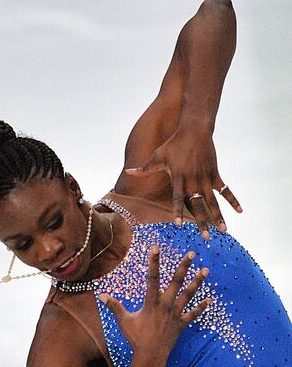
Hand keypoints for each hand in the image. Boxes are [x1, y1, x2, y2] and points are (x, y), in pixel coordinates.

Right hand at [98, 245, 210, 361]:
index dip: (154, 261)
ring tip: (205, 270)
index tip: (156, 248)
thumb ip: (114, 306)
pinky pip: (193, 314)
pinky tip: (210, 300)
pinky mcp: (181, 323)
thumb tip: (100, 295)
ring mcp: (175, 314)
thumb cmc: (136, 338)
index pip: (152, 277)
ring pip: (188, 294)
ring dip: (197, 282)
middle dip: (184, 266)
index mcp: (151, 302)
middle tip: (192, 253)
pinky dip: (201, 307)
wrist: (150, 355)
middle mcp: (165, 304)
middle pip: (176, 282)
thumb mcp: (123, 320)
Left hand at [125, 125, 241, 238]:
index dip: (178, 211)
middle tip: (206, 237)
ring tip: (223, 231)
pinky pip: (225, 190)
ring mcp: (206, 178)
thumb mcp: (157, 156)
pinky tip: (239, 211)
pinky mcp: (215, 174)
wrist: (194, 130)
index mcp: (178, 178)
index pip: (177, 198)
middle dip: (202, 222)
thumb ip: (144, 169)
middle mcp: (193, 180)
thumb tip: (127, 173)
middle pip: (198, 205)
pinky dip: (233, 200)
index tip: (178, 224)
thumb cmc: (173, 144)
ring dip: (219, 216)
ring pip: (213, 201)